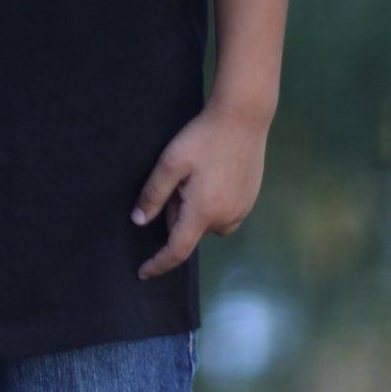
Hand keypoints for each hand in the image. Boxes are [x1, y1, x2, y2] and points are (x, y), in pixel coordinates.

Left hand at [132, 102, 268, 278]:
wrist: (243, 118)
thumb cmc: (203, 138)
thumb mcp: (171, 162)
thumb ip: (153, 195)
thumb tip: (139, 222)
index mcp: (204, 212)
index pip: (177, 250)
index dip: (159, 264)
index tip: (143, 273)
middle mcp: (226, 219)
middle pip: (189, 230)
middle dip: (176, 212)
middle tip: (178, 179)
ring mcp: (242, 210)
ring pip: (205, 222)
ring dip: (194, 209)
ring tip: (195, 174)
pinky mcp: (250, 200)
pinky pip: (222, 214)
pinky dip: (210, 204)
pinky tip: (210, 175)